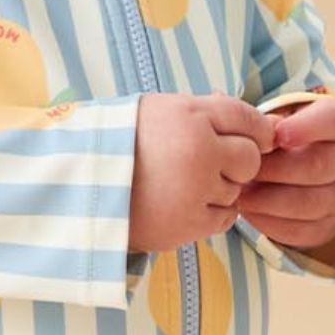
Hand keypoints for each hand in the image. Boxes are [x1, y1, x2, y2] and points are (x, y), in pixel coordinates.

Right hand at [129, 92, 277, 255]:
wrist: (79, 186)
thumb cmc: (119, 143)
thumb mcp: (158, 111)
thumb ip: (204, 111)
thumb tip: (249, 116)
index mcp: (190, 116)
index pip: (247, 118)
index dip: (255, 130)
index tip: (253, 139)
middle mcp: (199, 151)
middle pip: (250, 158)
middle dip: (237, 162)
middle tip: (210, 165)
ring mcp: (196, 190)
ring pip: (236, 191)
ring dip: (219, 189)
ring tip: (183, 185)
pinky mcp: (189, 223)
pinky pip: (225, 218)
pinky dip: (212, 213)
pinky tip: (187, 204)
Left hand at [232, 92, 334, 252]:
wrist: (306, 179)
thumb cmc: (284, 144)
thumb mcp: (277, 122)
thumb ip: (256, 116)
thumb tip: (217, 100)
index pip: (331, 121)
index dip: (305, 128)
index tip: (276, 135)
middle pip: (317, 165)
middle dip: (274, 169)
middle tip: (243, 168)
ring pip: (309, 201)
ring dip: (267, 199)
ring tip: (239, 193)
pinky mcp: (328, 226)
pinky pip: (300, 229)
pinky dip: (269, 221)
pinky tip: (248, 211)